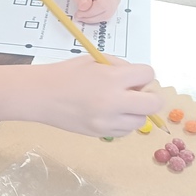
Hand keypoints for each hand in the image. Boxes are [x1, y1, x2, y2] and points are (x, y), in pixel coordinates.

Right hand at [38, 57, 162, 136]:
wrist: (42, 95)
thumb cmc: (67, 74)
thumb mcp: (96, 61)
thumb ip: (120, 68)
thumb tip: (139, 80)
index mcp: (112, 78)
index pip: (148, 75)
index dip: (143, 75)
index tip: (134, 77)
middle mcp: (113, 101)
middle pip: (154, 104)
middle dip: (151, 96)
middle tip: (138, 93)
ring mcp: (107, 121)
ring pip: (141, 120)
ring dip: (136, 111)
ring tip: (119, 104)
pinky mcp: (101, 133)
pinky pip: (125, 131)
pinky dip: (123, 123)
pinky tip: (110, 114)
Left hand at [61, 0, 120, 23]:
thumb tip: (85, 7)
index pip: (102, 5)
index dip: (90, 13)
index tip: (78, 13)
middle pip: (107, 11)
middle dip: (91, 17)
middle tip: (79, 15)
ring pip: (108, 14)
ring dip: (94, 17)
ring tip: (83, 13)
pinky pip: (107, 12)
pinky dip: (97, 15)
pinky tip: (89, 11)